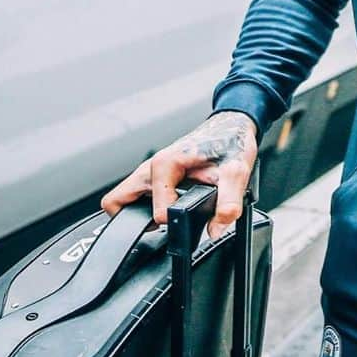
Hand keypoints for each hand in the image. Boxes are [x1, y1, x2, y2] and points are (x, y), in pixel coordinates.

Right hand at [102, 111, 257, 237]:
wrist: (231, 127)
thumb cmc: (230, 142)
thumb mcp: (236, 171)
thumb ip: (228, 202)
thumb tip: (215, 229)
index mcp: (165, 163)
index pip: (155, 211)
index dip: (176, 221)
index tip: (192, 217)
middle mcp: (151, 167)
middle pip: (120, 203)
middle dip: (141, 221)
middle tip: (172, 220)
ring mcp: (148, 171)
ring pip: (124, 199)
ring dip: (141, 213)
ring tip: (172, 214)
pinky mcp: (152, 176)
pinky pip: (134, 197)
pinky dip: (145, 208)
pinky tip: (169, 208)